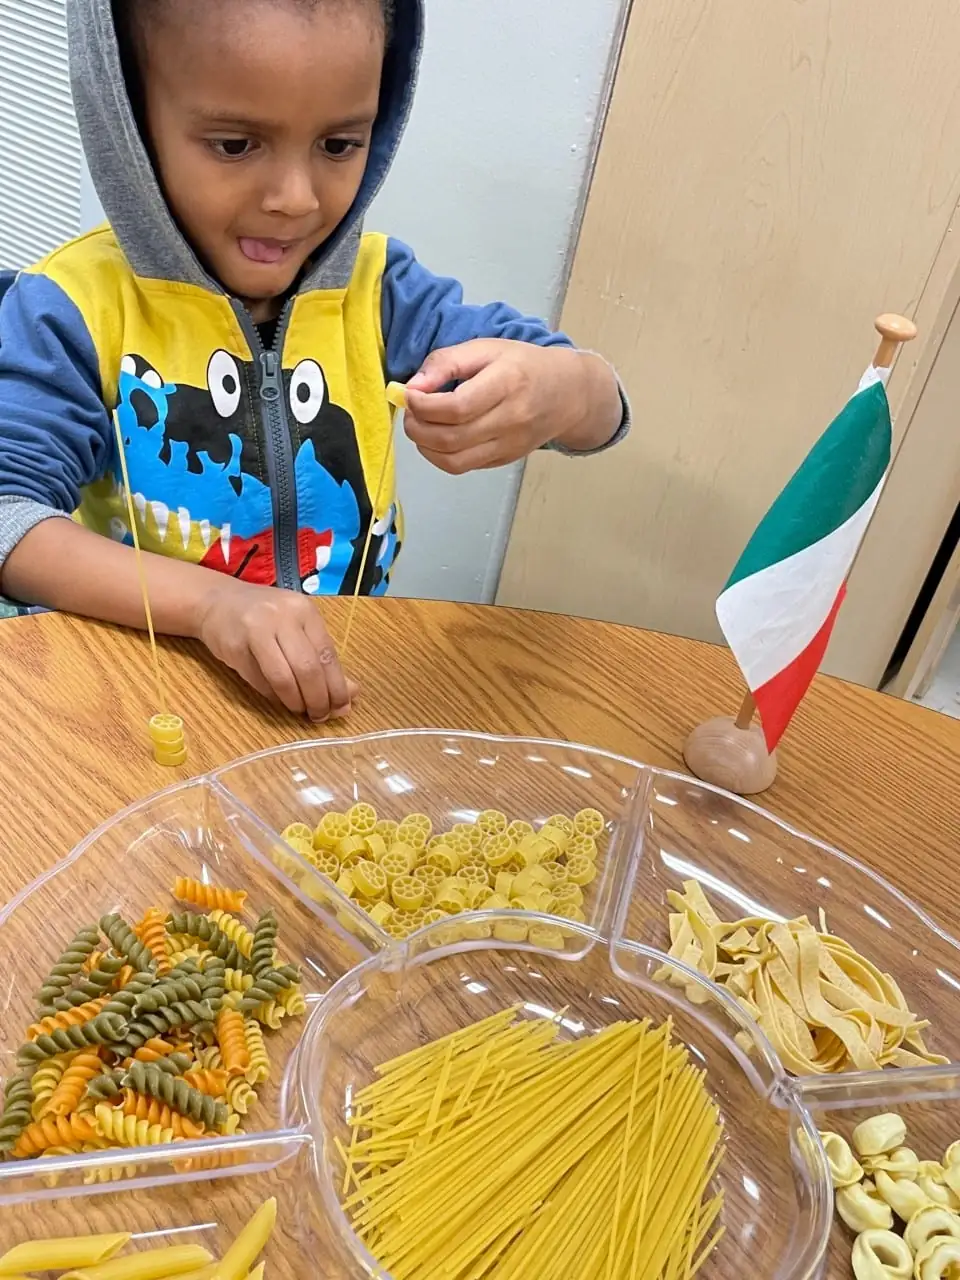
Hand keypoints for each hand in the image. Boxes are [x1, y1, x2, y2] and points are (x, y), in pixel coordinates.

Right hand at [194, 579, 357, 720]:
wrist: (217, 602)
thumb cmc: (265, 618)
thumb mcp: (298, 628)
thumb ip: (322, 658)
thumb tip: (352, 694)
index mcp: (304, 610)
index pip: (327, 655)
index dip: (337, 687)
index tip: (342, 708)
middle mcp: (282, 616)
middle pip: (307, 668)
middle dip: (317, 699)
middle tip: (320, 716)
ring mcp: (255, 629)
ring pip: (283, 678)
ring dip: (295, 702)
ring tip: (300, 710)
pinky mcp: (234, 647)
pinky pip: (259, 681)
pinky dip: (273, 696)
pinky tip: (279, 698)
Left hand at [402, 339, 622, 474]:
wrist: (567, 394)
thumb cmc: (524, 365)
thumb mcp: (487, 348)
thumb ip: (447, 362)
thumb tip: (413, 385)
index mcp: (507, 383)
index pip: (457, 407)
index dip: (424, 405)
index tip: (409, 395)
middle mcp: (510, 419)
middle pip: (451, 437)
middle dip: (418, 427)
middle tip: (410, 412)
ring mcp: (509, 445)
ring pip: (454, 460)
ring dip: (425, 446)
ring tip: (419, 426)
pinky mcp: (504, 460)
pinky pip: (463, 467)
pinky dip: (439, 456)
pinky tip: (436, 438)